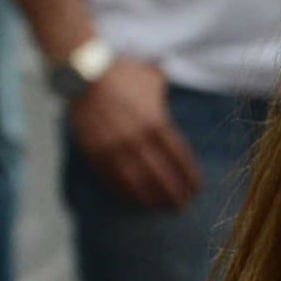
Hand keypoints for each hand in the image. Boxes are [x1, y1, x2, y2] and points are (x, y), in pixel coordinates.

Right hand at [68, 53, 198, 209]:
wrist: (83, 72)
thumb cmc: (122, 72)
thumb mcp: (152, 79)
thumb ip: (165, 96)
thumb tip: (173, 95)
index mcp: (156, 123)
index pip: (180, 159)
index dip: (190, 177)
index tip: (196, 190)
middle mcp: (137, 140)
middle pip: (162, 176)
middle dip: (175, 194)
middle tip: (182, 206)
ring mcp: (114, 148)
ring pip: (137, 183)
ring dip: (151, 199)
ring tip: (161, 208)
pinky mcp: (95, 152)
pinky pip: (112, 179)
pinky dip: (125, 191)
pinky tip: (134, 199)